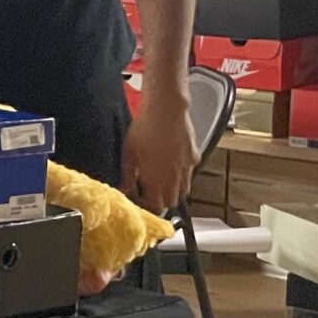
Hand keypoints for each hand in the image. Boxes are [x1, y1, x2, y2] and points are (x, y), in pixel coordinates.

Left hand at [122, 87, 197, 213]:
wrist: (166, 110)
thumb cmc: (145, 129)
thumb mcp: (128, 154)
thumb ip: (127, 176)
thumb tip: (124, 189)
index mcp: (156, 181)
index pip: (155, 207)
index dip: (147, 206)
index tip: (138, 199)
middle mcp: (174, 178)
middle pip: (171, 202)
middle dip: (161, 200)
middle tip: (149, 191)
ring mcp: (187, 168)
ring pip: (183, 190)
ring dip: (173, 189)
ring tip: (161, 179)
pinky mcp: (194, 156)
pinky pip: (190, 172)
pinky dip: (182, 174)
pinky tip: (172, 162)